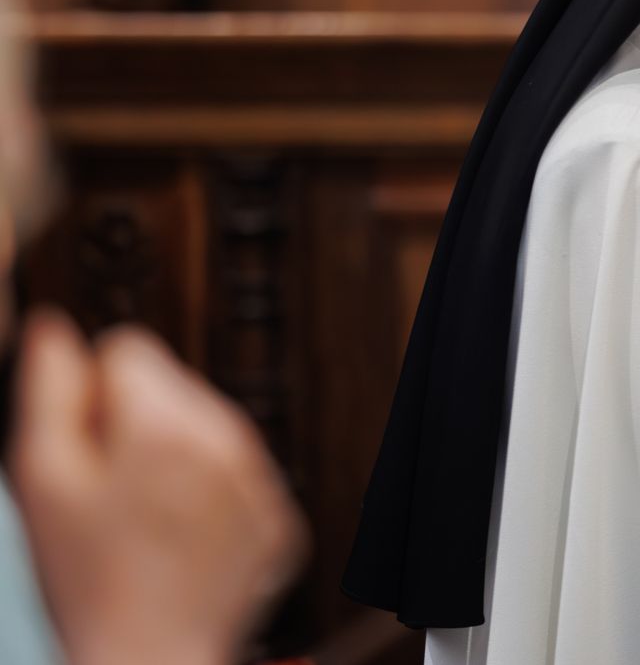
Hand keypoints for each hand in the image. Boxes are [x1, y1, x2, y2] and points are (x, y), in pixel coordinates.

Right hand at [7, 310, 306, 664]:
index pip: (127, 347)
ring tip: (138, 522)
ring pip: (207, 429)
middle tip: (106, 492)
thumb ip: (48, 388)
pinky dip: (208, 497)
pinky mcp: (276, 516)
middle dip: (133, 422)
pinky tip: (176, 542)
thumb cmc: (86, 579)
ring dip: (172, 458)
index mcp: (168, 421)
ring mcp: (260, 478)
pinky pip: (236, 477)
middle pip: (172, 385)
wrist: (150, 661)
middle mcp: (229, 438)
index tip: (84, 446)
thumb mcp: (41, 479)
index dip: (91, 394)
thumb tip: (55, 328)